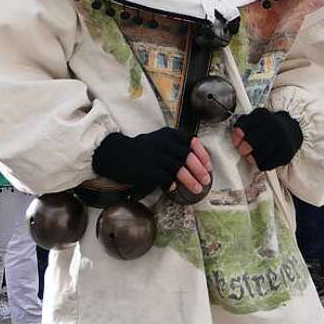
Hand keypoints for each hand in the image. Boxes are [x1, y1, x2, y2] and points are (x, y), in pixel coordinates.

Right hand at [92, 128, 210, 193]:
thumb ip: (175, 146)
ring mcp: (155, 156)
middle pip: (187, 156)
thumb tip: (197, 160)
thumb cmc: (140, 149)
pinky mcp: (146, 169)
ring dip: (190, 180)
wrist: (114, 153)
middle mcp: (163, 143)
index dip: (203, 154)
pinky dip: (172, 184)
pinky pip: (164, 178)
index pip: (192, 141)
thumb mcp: (158, 140)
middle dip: (200, 170)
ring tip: (197, 189)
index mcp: (168, 134)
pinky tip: (176, 189)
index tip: (209, 165)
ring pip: (178, 169)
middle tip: (207, 180)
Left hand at [233, 108, 303, 170]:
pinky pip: (266, 165)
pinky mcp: (286, 153)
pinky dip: (261, 164)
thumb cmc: (270, 126)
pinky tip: (263, 158)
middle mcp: (274, 126)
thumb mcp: (258, 118)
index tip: (237, 141)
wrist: (291, 130)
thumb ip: (244, 123)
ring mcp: (282, 140)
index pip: (244, 125)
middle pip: (251, 142)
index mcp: (264, 115)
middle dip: (244, 149)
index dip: (237, 136)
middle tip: (244, 150)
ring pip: (258, 156)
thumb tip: (236, 135)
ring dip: (252, 158)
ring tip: (253, 155)